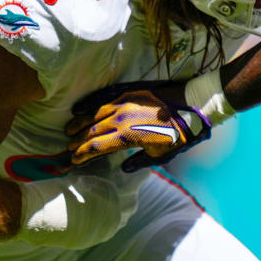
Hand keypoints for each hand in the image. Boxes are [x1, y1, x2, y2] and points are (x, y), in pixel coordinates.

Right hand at [67, 80, 210, 172]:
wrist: (193, 106)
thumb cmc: (180, 134)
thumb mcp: (160, 155)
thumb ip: (139, 162)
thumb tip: (123, 168)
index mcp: (126, 137)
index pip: (94, 147)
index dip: (81, 155)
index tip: (73, 160)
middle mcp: (120, 119)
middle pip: (91, 131)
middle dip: (77, 141)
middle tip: (67, 147)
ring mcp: (124, 103)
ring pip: (94, 114)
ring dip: (80, 123)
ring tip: (69, 130)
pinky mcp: (129, 92)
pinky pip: (104, 97)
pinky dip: (90, 103)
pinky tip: (79, 108)